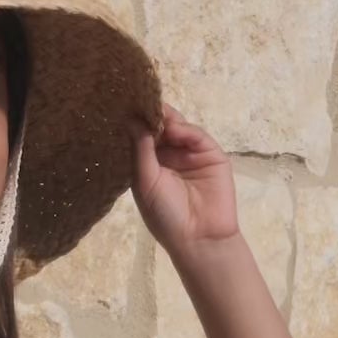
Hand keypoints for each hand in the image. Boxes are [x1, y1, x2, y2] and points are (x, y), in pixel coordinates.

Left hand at [132, 104, 238, 250]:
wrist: (199, 237)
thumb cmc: (165, 215)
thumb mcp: (145, 182)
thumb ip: (140, 149)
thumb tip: (130, 118)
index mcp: (150, 163)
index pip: (143, 136)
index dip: (137, 121)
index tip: (127, 102)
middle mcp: (170, 156)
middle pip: (162, 128)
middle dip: (153, 115)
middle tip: (144, 99)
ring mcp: (191, 154)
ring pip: (179, 128)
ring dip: (169, 120)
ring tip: (159, 114)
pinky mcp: (211, 155)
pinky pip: (198, 137)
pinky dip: (187, 130)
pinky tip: (176, 130)